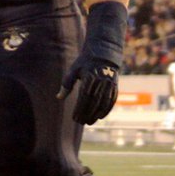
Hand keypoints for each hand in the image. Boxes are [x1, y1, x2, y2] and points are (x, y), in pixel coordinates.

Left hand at [58, 0, 125, 124]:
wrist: (104, 53)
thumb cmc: (85, 62)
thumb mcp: (74, 70)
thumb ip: (66, 84)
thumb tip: (59, 97)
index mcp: (89, 78)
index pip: (84, 98)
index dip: (79, 109)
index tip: (74, 118)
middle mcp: (101, 82)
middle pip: (94, 102)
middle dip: (87, 114)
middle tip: (81, 123)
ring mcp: (109, 84)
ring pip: (103, 103)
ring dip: (97, 114)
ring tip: (89, 122)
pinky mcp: (115, 86)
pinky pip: (112, 100)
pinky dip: (107, 109)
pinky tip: (101, 116)